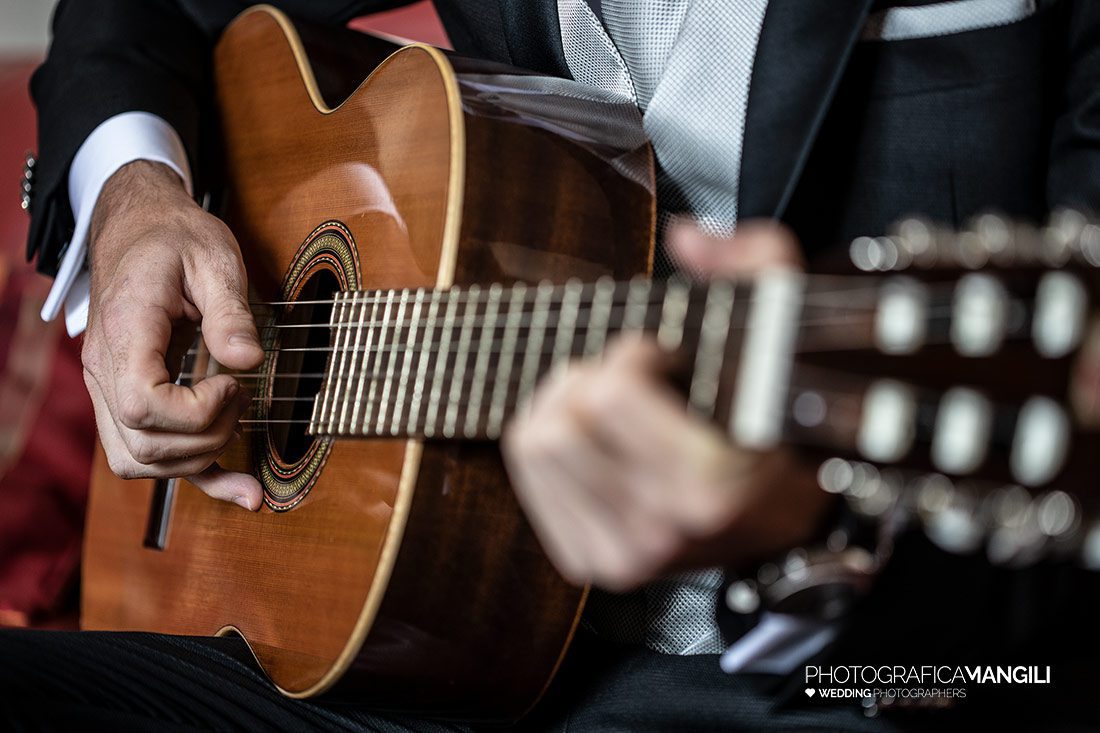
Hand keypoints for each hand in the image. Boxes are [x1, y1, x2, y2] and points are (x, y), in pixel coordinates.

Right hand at [83, 160, 263, 509]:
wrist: (137, 226)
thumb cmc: (174, 237)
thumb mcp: (213, 258)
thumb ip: (231, 312)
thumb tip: (249, 361)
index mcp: (126, 331)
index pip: (143, 405)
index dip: (196, 412)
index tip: (231, 385)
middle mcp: (105, 368)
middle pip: (142, 445)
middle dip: (206, 438)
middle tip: (239, 396)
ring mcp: (109, 387)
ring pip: (138, 461)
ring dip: (198, 459)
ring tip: (235, 418)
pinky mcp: (127, 398)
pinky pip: (149, 455)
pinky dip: (198, 478)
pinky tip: (242, 493)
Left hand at [501, 220, 833, 590]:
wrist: (786, 517)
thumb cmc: (782, 422)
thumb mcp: (788, 329)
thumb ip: (756, 265)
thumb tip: (686, 238)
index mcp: (712, 483)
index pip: (613, 392)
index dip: (635, 353)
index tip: (664, 355)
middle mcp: (663, 530)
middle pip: (562, 420)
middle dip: (590, 377)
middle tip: (626, 376)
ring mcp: (625, 555)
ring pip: (535, 444)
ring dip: (563, 406)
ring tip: (606, 404)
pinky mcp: (594, 563)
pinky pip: (529, 478)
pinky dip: (547, 445)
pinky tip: (591, 440)